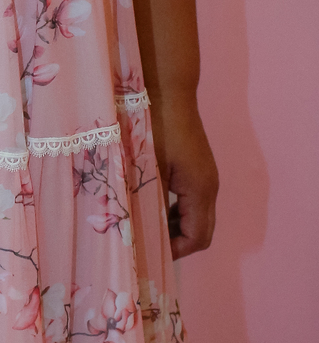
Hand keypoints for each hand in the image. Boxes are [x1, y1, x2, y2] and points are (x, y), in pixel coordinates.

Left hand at [150, 91, 218, 258]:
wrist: (167, 90)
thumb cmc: (154, 126)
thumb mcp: (144, 167)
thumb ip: (143, 200)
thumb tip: (133, 230)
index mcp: (200, 190)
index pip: (197, 238)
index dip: (175, 250)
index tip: (147, 252)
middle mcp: (209, 186)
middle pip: (201, 230)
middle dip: (175, 242)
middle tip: (144, 244)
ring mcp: (205, 176)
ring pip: (195, 215)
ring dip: (172, 226)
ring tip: (142, 226)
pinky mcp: (197, 167)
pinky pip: (190, 200)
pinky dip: (173, 210)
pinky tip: (147, 204)